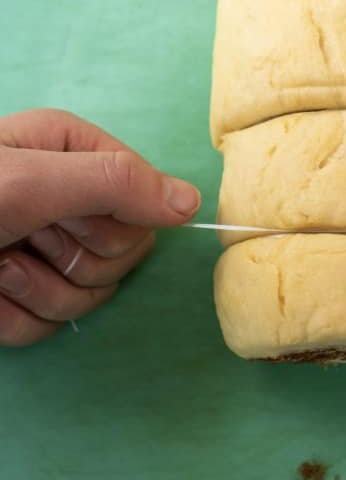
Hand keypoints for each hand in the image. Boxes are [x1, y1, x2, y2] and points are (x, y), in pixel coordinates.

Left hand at [0, 108, 199, 345]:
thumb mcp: (28, 180)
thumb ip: (114, 184)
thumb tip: (192, 202)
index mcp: (72, 154)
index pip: (144, 201)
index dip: (111, 221)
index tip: (65, 217)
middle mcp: (64, 199)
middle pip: (123, 254)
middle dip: (72, 258)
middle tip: (23, 238)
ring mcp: (43, 249)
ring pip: (88, 296)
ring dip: (34, 290)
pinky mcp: (20, 297)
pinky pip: (48, 325)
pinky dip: (11, 317)